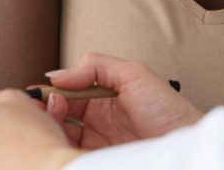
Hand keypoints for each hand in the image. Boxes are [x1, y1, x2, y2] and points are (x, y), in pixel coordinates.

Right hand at [43, 53, 202, 148]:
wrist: (184, 142)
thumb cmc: (168, 110)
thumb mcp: (134, 74)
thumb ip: (95, 65)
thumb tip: (58, 75)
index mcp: (104, 95)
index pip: (68, 91)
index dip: (51, 92)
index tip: (38, 93)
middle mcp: (98, 119)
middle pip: (60, 114)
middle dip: (45, 109)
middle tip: (40, 109)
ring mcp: (97, 142)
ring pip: (61, 134)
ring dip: (49, 127)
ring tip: (47, 122)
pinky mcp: (97, 158)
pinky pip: (72, 152)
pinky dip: (59, 147)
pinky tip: (56, 140)